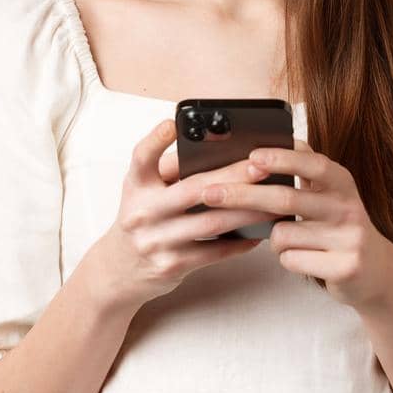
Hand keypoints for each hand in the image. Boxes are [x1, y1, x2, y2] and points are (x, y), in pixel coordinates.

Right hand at [92, 119, 276, 308]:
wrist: (119, 268)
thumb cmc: (142, 218)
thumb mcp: (143, 190)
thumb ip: (169, 170)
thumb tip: (218, 150)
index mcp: (137, 185)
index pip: (141, 158)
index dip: (155, 140)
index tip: (173, 123)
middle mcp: (143, 212)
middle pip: (193, 190)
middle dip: (232, 176)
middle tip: (261, 167)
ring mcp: (156, 241)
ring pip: (210, 223)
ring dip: (246, 212)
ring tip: (273, 201)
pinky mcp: (172, 265)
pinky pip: (213, 253)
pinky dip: (239, 243)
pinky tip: (259, 233)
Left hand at [199, 137, 392, 310]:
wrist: (376, 271)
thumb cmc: (337, 226)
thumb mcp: (329, 193)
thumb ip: (304, 171)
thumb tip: (262, 150)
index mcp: (342, 182)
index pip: (312, 162)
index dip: (281, 158)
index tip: (251, 156)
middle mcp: (348, 207)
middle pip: (286, 198)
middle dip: (243, 195)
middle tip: (210, 193)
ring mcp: (349, 238)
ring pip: (282, 235)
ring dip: (273, 239)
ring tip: (291, 240)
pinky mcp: (345, 267)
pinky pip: (291, 260)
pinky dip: (287, 259)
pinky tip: (305, 259)